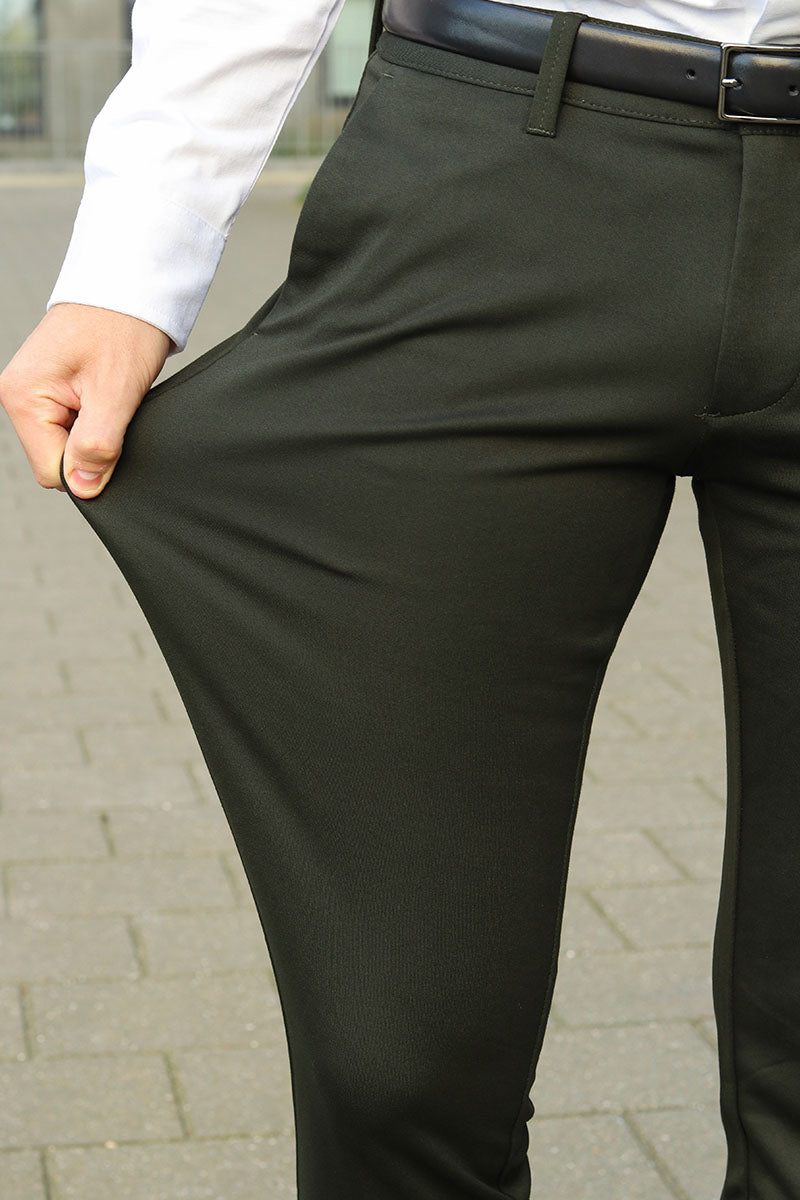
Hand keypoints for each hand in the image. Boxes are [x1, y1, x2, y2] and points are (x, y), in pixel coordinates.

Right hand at [0, 302, 172, 498]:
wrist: (131, 287)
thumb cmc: (123, 329)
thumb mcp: (116, 393)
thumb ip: (97, 445)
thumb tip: (82, 487)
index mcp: (23, 397)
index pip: (51, 471)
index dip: (88, 468)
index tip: (114, 439)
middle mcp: (19, 396)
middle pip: (56, 460)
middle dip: (91, 449)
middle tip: (116, 413)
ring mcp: (34, 393)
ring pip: (66, 445)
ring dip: (96, 434)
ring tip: (112, 400)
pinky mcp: (51, 390)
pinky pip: (72, 427)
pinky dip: (96, 421)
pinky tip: (108, 398)